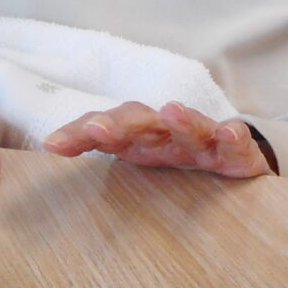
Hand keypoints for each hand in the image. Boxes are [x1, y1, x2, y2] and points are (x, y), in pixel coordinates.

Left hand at [43, 101, 273, 177]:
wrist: (236, 158)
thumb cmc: (179, 160)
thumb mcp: (140, 163)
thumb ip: (105, 167)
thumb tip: (51, 177)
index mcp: (138, 140)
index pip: (104, 128)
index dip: (79, 133)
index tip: (53, 145)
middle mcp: (167, 133)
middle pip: (140, 120)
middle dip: (118, 123)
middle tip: (99, 129)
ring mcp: (202, 140)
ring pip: (190, 126)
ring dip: (182, 119)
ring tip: (172, 110)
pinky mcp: (236, 152)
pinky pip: (235, 143)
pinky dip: (233, 136)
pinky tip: (230, 134)